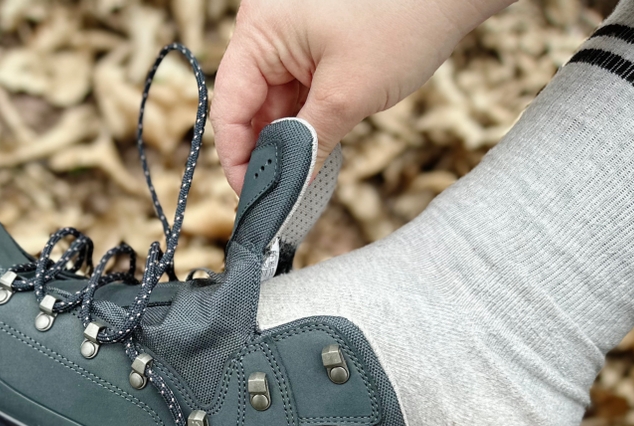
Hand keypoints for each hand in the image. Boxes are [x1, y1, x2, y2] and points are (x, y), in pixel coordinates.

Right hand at [211, 0, 513, 192]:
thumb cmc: (404, 20)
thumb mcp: (349, 95)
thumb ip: (308, 145)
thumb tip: (283, 188)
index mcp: (259, 31)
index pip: (229, 107)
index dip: (236, 157)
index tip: (253, 196)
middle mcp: (268, 30)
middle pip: (250, 107)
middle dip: (266, 153)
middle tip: (280, 197)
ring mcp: (292, 36)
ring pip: (277, 104)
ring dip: (289, 141)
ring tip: (302, 179)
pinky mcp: (317, 43)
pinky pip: (299, 92)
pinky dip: (307, 123)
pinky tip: (317, 152)